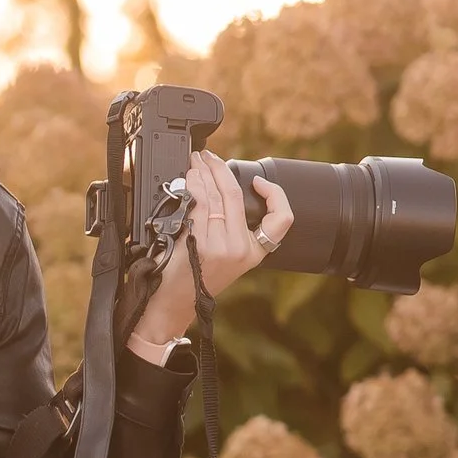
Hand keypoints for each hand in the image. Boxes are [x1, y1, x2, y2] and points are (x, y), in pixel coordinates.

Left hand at [126, 148, 293, 360]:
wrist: (175, 301)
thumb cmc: (195, 276)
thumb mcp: (225, 255)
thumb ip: (229, 228)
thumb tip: (220, 188)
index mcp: (255, 252)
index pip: (282, 219)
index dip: (275, 194)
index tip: (258, 182)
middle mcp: (241, 249)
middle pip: (236, 195)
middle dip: (220, 169)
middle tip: (208, 156)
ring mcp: (222, 246)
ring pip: (215, 197)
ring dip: (202, 173)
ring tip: (194, 163)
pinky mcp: (201, 243)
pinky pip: (199, 206)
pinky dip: (193, 187)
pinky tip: (188, 180)